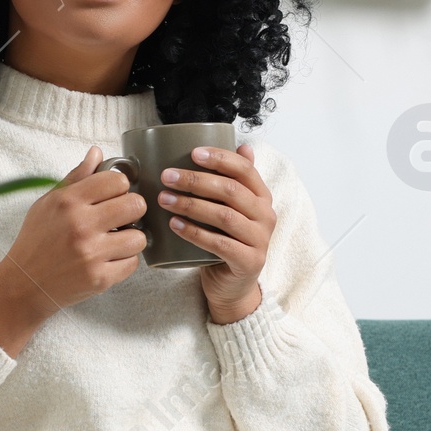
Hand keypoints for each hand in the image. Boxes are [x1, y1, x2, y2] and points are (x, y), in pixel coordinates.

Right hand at [0, 146, 146, 355]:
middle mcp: (81, 225)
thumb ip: (76, 178)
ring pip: (139, 237)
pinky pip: (133, 263)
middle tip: (121, 217)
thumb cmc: (36, 241)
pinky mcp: (99, 278)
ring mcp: (91, 254)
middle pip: (136, 205)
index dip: (119, 187)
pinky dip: (124, 260)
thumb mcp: (48, 203)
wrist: (24, 285)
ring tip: (115, 240)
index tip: (113, 196)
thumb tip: (97, 153)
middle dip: (132, 209)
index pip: (117, 180)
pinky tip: (110, 257)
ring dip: (131, 238)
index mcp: (68, 202)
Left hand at [159, 144, 272, 324]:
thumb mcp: (231, 209)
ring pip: (224, 216)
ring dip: (191, 205)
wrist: (232, 286)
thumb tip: (242, 145)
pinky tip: (175, 224)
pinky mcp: (249, 261)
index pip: (244, 169)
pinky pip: (220, 244)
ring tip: (164, 199)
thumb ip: (235, 180)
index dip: (219, 158)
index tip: (192, 153)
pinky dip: (195, 233)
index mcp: (261, 196)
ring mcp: (260, 240)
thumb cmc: (227, 241)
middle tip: (167, 176)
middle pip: (231, 191)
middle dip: (196, 180)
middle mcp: (265, 215)